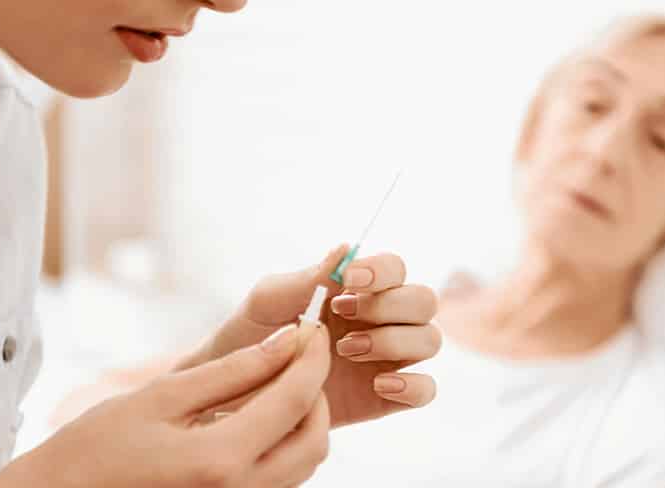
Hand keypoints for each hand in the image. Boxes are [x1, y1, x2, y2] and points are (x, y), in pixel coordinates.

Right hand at [0, 326, 331, 487]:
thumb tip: (283, 342)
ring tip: (278, 379)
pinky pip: (282, 478)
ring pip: (304, 463)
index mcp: (220, 460)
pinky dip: (285, 442)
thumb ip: (230, 371)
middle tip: (299, 355)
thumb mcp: (161, 397)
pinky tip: (259, 413)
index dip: (312, 358)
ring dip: (304, 418)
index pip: (295, 400)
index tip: (313, 328)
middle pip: (315, 440)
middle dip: (317, 392)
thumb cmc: (96, 449)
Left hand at [185, 245, 441, 427]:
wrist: (235, 392)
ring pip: (429, 340)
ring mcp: (388, 359)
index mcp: (359, 291)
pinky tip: (379, 385)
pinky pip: (426, 390)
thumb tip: (345, 249)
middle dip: (390, 305)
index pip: (395, 268)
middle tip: (344, 314)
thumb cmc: (252, 337)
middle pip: (423, 300)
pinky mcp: (386, 398)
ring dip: (395, 341)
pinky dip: (412, 386)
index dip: (382, 270)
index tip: (350, 279)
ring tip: (347, 351)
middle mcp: (382, 320)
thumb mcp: (269, 302)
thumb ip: (308, 278)